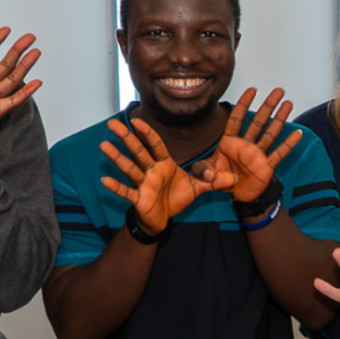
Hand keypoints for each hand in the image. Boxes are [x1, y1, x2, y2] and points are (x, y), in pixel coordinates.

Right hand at [101, 118, 233, 234]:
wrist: (165, 218)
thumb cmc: (176, 198)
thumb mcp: (198, 188)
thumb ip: (213, 181)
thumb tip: (235, 178)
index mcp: (164, 164)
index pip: (155, 145)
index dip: (147, 133)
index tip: (137, 120)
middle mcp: (151, 171)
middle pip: (138, 152)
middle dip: (126, 138)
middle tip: (113, 123)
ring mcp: (143, 184)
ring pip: (129, 168)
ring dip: (117, 158)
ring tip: (104, 146)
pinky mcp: (139, 198)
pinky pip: (126, 192)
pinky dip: (116, 187)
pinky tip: (104, 180)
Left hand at [196, 88, 302, 204]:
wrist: (236, 195)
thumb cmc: (221, 180)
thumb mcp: (205, 175)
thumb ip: (203, 172)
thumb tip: (208, 174)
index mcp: (229, 142)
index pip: (237, 118)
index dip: (244, 104)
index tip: (252, 90)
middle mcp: (245, 145)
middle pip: (258, 121)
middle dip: (268, 105)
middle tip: (278, 91)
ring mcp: (258, 154)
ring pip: (270, 133)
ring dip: (280, 118)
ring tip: (288, 104)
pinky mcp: (267, 166)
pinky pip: (279, 153)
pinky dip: (288, 144)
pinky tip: (297, 133)